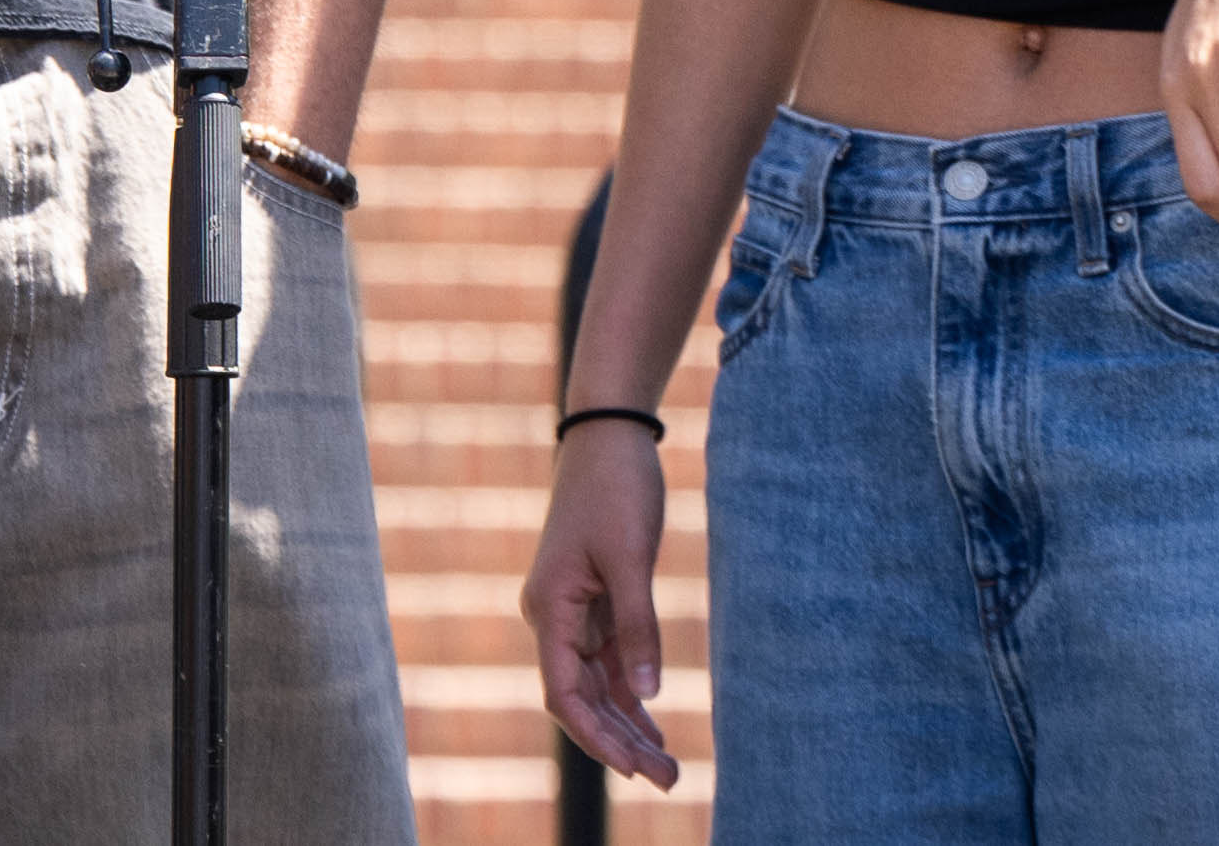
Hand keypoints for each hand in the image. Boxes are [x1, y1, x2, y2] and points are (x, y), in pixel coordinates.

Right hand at [521, 419, 679, 787]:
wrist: (609, 437)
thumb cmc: (615, 489)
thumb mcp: (630, 557)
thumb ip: (638, 626)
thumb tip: (649, 695)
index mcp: (550, 608)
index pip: (564, 692)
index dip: (596, 736)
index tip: (632, 769)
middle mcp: (554, 618)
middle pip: (582, 699)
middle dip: (620, 742)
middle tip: (669, 781)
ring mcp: (573, 613)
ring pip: (597, 687)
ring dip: (629, 727)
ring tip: (668, 770)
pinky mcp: (595, 603)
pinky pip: (610, 664)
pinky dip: (631, 697)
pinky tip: (655, 729)